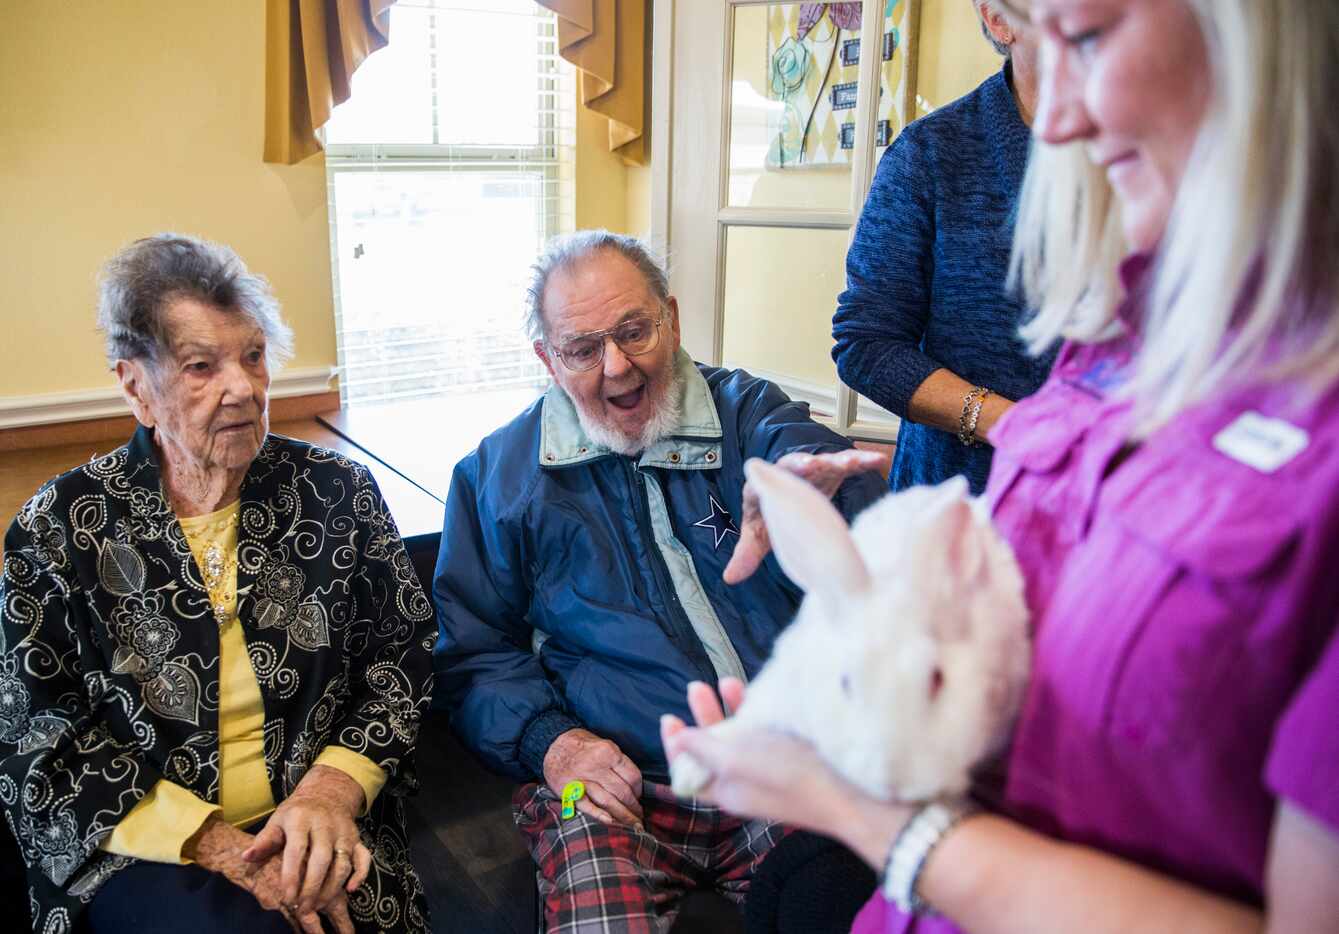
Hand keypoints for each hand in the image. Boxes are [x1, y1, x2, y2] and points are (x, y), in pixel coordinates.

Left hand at [185, 817, 357, 932]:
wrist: (326, 793)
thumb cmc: (296, 813)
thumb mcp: (277, 821)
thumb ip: (264, 841)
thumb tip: (246, 858)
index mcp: (301, 819)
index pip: (296, 850)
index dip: (291, 876)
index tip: (286, 898)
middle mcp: (325, 825)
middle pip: (322, 860)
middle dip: (311, 887)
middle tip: (302, 908)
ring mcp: (344, 832)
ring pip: (342, 863)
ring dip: (331, 888)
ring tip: (317, 906)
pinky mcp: (357, 839)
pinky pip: (364, 858)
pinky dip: (360, 874)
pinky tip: (350, 890)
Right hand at [543, 728, 644, 829]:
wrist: (552, 744)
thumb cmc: (582, 746)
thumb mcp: (604, 745)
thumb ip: (618, 763)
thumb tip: (635, 786)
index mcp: (609, 752)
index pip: (632, 776)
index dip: (639, 791)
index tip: (639, 798)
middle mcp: (596, 766)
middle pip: (622, 792)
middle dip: (633, 808)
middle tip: (639, 818)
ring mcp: (582, 779)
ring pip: (608, 801)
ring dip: (622, 816)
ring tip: (631, 825)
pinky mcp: (569, 790)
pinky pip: (586, 805)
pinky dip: (599, 814)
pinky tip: (610, 822)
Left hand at [661, 679, 901, 844]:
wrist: (854, 794)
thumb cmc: (790, 775)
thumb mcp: (737, 760)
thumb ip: (705, 749)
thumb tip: (678, 741)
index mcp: (727, 790)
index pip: (689, 771)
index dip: (676, 746)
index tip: (670, 717)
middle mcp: (746, 782)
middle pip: (715, 748)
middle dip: (705, 715)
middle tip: (698, 686)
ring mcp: (772, 769)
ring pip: (742, 736)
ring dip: (732, 708)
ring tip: (728, 680)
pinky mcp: (795, 756)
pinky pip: (767, 732)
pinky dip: (759, 712)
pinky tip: (761, 693)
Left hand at [723, 450, 888, 584]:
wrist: (784, 499)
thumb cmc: (768, 516)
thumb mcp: (758, 534)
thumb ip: (747, 552)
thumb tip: (729, 578)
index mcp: (765, 487)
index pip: (764, 482)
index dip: (768, 482)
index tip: (768, 481)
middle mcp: (788, 473)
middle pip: (794, 466)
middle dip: (803, 465)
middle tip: (812, 465)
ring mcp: (812, 470)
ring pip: (824, 462)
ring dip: (838, 461)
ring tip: (853, 462)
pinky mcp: (831, 470)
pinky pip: (847, 465)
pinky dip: (861, 461)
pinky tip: (878, 461)